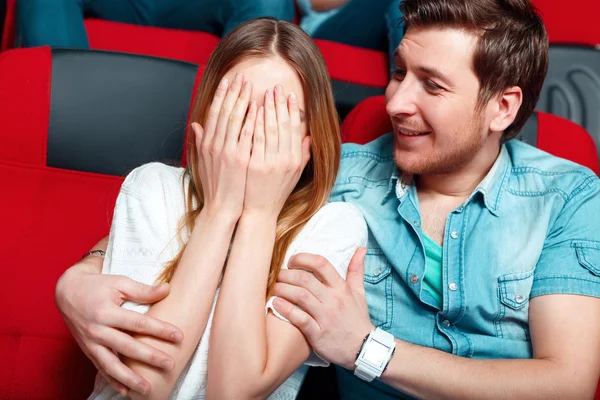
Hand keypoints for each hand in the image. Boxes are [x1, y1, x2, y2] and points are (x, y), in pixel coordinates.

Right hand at [55, 260, 183, 395]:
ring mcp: (91, 343)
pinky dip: (113, 381)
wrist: (67, 292)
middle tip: (170, 364)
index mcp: (107, 312)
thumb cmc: (97, 286)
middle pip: (128, 347)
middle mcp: (97, 330)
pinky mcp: (87, 350)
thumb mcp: (119, 283)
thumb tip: (168, 289)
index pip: (139, 323)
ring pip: (112, 365)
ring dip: (130, 379)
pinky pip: (101, 368)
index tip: (179, 336)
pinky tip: (126, 391)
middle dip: (150, 357)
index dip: (160, 330)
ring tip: (147, 389)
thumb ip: (143, 290)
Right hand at [192, 73, 257, 219]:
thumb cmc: (216, 186)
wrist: (221, 207)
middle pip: (224, 111)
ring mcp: (227, 152)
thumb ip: (200, 142)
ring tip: (251, 85)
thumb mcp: (204, 162)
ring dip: (243, 100)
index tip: (228, 81)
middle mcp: (215, 145)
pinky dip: (252, 119)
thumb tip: (195, 125)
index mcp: (207, 143)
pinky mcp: (240, 160)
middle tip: (241, 76)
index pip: (214, 113)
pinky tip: (258, 108)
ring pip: (235, 119)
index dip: (221, 95)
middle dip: (233, 92)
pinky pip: (247, 135)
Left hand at [243, 85, 310, 218]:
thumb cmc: (276, 192)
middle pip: (284, 125)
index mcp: (295, 160)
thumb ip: (302, 154)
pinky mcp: (256, 165)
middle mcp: (286, 160)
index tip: (290, 95)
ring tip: (265, 93)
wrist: (259, 211)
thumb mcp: (294, 174)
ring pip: (271, 129)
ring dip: (268, 109)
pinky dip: (256, 122)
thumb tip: (309, 136)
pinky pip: (256, 139)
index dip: (293, 110)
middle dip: (280, 104)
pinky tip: (254, 110)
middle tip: (276, 87)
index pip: (295, 129)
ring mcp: (270, 163)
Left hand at [272, 248, 374, 369]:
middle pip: (305, 279)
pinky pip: (300, 319)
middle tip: (276, 275)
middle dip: (286, 274)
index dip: (303, 258)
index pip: (321, 264)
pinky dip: (286, 310)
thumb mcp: (360, 293)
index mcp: (341, 288)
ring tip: (273, 288)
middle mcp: (333, 300)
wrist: (364, 350)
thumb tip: (360, 248)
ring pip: (300, 296)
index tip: (292, 260)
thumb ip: (356, 270)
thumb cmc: (357, 319)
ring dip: (282, 289)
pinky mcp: (318, 334)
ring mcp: (325, 317)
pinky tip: (275, 304)